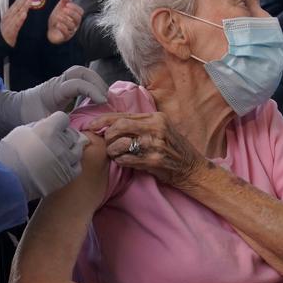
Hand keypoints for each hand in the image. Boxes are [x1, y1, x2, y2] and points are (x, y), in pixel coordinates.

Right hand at [0, 0, 32, 46]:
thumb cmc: (6, 31)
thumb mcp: (9, 21)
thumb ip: (14, 14)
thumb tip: (21, 6)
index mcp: (8, 15)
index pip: (15, 5)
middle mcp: (8, 18)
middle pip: (16, 7)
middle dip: (23, 0)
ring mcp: (9, 23)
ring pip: (16, 14)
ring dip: (23, 7)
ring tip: (28, 2)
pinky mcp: (11, 30)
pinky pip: (16, 24)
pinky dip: (20, 18)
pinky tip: (24, 14)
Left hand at [0, 65, 109, 137]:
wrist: (15, 109)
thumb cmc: (27, 117)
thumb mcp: (42, 125)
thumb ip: (59, 127)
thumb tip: (80, 136)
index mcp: (53, 91)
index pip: (76, 83)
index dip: (92, 90)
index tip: (102, 102)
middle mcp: (59, 82)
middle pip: (81, 71)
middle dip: (97, 82)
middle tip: (107, 98)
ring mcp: (62, 82)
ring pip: (83, 73)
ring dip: (97, 82)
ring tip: (105, 97)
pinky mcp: (65, 86)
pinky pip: (82, 80)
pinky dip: (93, 86)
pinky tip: (98, 99)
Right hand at [0, 112, 86, 200]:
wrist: (6, 182)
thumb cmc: (9, 155)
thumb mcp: (20, 132)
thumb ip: (39, 125)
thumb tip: (48, 125)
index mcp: (48, 130)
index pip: (64, 118)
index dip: (57, 122)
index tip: (53, 127)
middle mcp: (60, 144)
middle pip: (72, 133)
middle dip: (64, 135)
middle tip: (54, 141)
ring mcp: (66, 160)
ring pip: (78, 148)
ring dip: (70, 147)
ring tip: (60, 151)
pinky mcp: (67, 176)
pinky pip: (78, 165)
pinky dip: (72, 162)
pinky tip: (63, 163)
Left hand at [47, 0, 83, 44]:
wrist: (49, 30)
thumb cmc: (57, 19)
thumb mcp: (59, 9)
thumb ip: (64, 1)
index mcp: (75, 17)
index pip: (80, 12)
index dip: (75, 7)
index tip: (67, 4)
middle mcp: (75, 24)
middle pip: (78, 19)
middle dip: (71, 13)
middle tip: (64, 10)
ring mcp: (70, 31)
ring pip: (72, 26)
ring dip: (65, 20)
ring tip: (58, 17)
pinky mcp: (65, 37)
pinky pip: (66, 34)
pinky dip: (62, 28)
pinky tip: (57, 24)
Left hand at [83, 112, 207, 187]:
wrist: (191, 168)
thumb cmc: (174, 148)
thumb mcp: (162, 129)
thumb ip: (141, 124)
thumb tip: (113, 124)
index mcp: (156, 117)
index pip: (123, 115)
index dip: (103, 120)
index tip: (91, 126)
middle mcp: (156, 128)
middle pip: (119, 127)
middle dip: (107, 136)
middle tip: (107, 143)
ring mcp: (155, 145)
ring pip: (120, 144)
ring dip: (113, 151)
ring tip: (115, 154)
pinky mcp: (153, 160)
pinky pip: (126, 160)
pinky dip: (120, 161)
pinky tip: (124, 161)